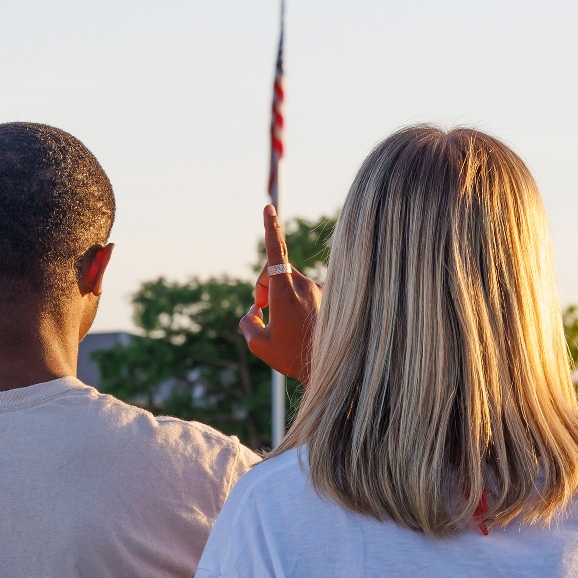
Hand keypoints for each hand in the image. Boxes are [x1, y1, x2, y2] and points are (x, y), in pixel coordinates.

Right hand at [241, 205, 320, 381]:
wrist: (329, 370)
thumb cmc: (292, 358)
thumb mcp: (258, 345)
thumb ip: (247, 323)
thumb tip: (253, 312)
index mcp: (285, 292)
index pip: (275, 252)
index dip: (270, 228)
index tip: (269, 208)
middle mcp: (304, 286)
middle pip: (275, 271)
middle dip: (263, 286)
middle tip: (261, 311)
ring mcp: (319, 291)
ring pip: (290, 284)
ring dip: (281, 297)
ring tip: (284, 326)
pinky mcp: (328, 298)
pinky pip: (304, 294)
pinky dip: (296, 304)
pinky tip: (300, 327)